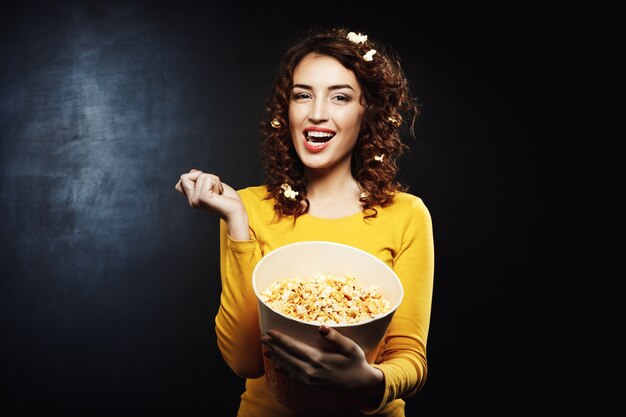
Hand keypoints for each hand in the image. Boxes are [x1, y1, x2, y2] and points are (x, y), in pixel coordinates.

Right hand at [174, 169, 244, 220]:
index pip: (182, 179)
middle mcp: (191, 200)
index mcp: (192, 198)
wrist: (236, 211)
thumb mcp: (212, 185)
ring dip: (214, 179)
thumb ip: (200, 180)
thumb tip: (193, 171)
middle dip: (204, 176)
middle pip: (185, 176)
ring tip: (218, 191)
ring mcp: (195, 200)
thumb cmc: (228, 199)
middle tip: (214, 188)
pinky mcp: (202, 198)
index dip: (195, 176)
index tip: (209, 186)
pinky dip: (216, 182)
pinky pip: (207, 179)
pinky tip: (220, 193)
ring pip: (200, 175)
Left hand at [259, 325, 382, 390]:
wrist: (360, 383)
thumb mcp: (350, 347)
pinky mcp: (311, 384)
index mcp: (318, 359)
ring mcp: (310, 379)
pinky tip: (278, 368)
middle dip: (273, 347)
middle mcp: (310, 370)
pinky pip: (293, 377)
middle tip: (261, 338)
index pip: (294, 347)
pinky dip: (283, 371)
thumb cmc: (356, 362)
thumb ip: (335, 337)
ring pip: (287, 367)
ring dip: (276, 358)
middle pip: (286, 357)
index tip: (270, 332)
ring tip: (266, 351)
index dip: (280, 339)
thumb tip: (321, 327)